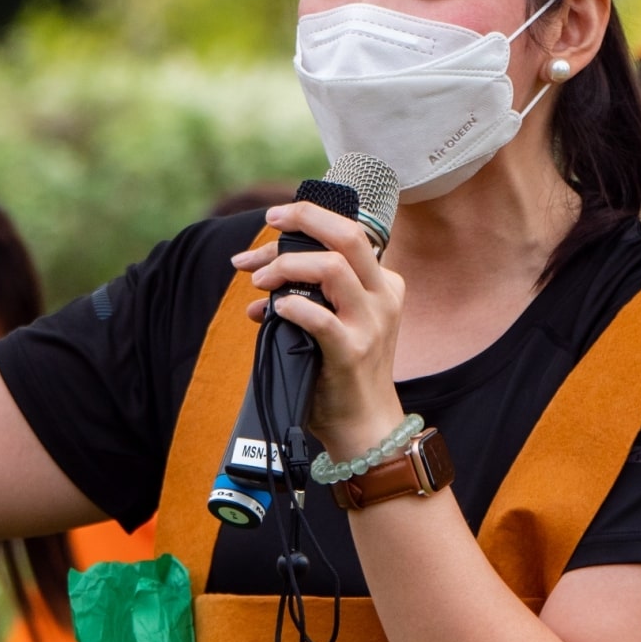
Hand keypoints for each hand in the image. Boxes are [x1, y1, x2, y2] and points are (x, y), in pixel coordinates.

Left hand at [232, 202, 405, 460]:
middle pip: (349, 235)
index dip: (305, 221)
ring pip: (332, 267)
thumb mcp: (337, 320)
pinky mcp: (352, 351)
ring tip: (260, 281)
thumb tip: (258, 275)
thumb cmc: (340, 371)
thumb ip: (308, 292)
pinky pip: (319, 317)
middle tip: (270, 221)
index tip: (272, 223)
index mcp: (382, 283)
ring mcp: (371, 323)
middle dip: (305, 217)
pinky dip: (290, 306)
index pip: (346, 234)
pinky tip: (272, 310)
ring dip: (287, 265)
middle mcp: (382, 296)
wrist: (363, 424)